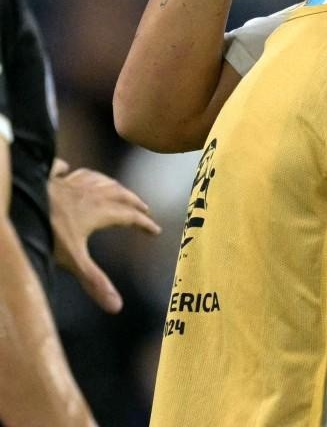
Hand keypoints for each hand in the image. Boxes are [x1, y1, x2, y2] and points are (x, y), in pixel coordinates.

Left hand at [48, 159, 161, 313]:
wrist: (21, 202)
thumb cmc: (47, 229)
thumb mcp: (73, 259)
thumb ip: (94, 281)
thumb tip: (117, 307)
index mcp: (100, 211)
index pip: (129, 217)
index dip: (144, 224)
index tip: (155, 230)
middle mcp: (89, 194)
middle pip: (118, 194)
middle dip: (133, 201)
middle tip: (143, 207)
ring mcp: (69, 184)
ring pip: (97, 180)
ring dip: (111, 184)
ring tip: (116, 188)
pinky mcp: (49, 178)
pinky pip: (63, 170)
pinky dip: (69, 170)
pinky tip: (67, 169)